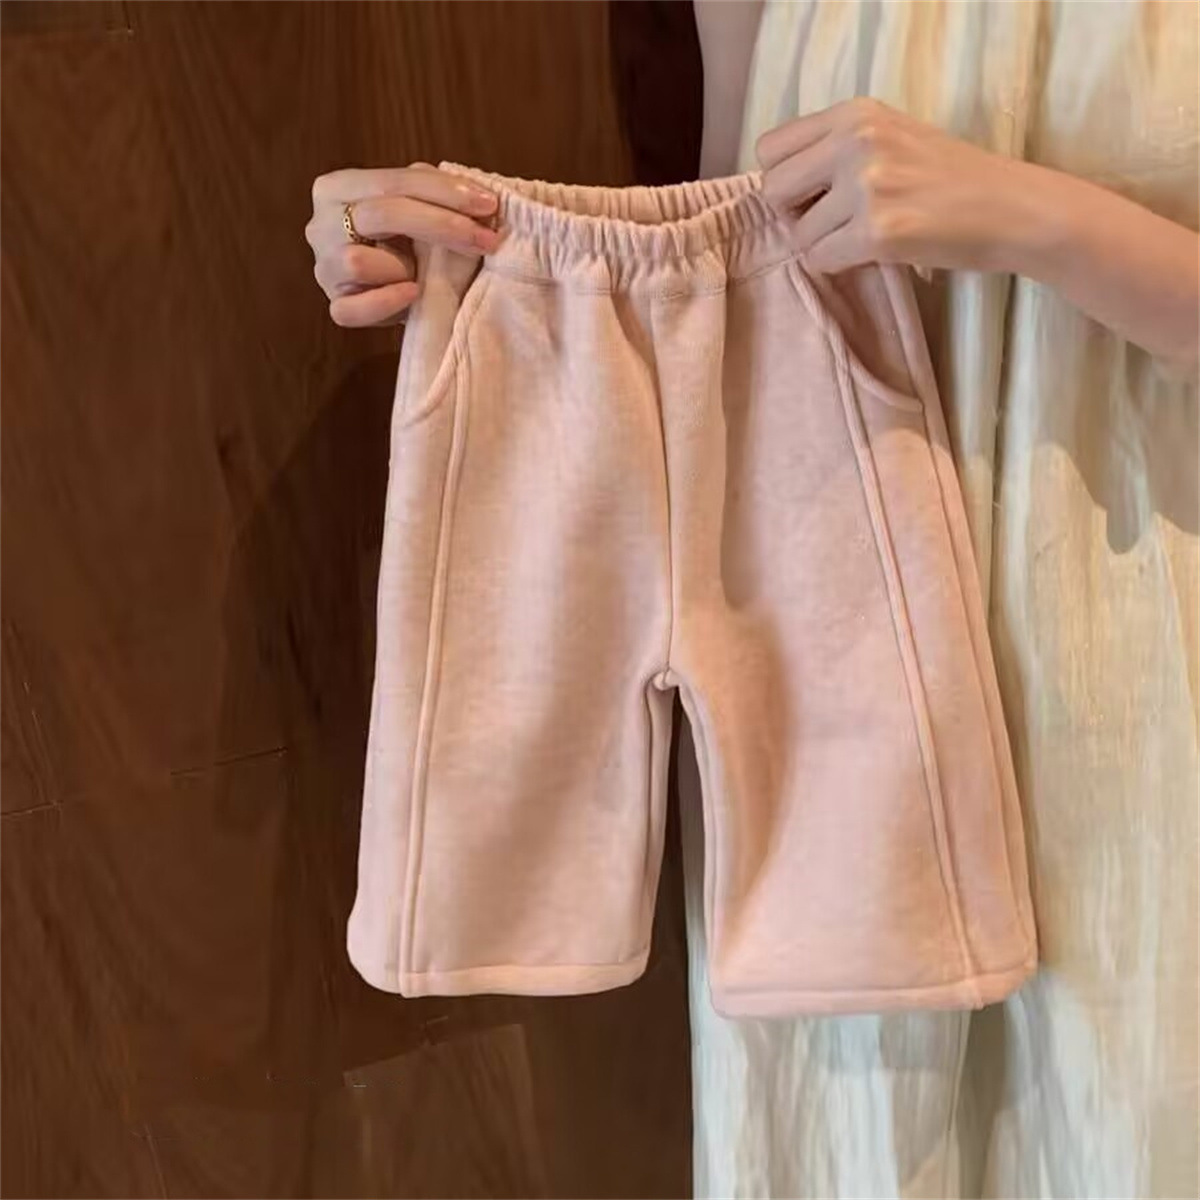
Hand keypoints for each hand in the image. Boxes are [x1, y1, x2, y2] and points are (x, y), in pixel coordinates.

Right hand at [306, 164, 501, 326]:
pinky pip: (352, 309)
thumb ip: (431, 194)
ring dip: (403, 267)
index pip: (393, 181)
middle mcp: (321, 223)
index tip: (488, 204)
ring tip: (424, 274)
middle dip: (440, 225)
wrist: (397, 287)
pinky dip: (385, 303)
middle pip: (380, 215)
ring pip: (358, 261)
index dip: (444, 191)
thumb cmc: (408, 241)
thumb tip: (476, 195)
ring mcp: (324, 267)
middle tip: (484, 239)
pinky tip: (412, 294)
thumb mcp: (417, 209)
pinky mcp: (335, 304)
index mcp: (338, 187)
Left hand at [756, 97, 1040, 274]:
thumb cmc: (951, 179)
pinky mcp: (878, 232)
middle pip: (773, 191)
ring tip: (864, 237)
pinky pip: (821, 261)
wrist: (1012, 208)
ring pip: (798, 234)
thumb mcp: (892, 138)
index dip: (785, 180)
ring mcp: (867, 186)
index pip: (771, 148)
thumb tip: (779, 186)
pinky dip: (839, 266)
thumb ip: (837, 150)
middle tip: (831, 223)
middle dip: (793, 215)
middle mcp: (856, 141)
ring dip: (823, 245)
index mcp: (855, 114)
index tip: (812, 195)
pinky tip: (872, 254)